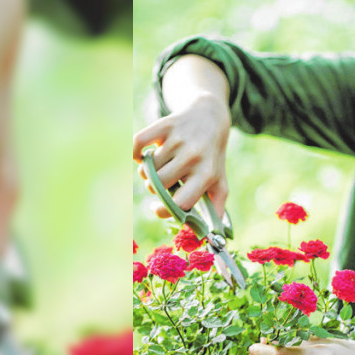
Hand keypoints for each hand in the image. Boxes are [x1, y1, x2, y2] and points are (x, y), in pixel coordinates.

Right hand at [133, 56, 231, 216]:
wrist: (210, 117)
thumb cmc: (212, 157)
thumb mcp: (220, 181)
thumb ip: (216, 209)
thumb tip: (210, 237)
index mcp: (206, 174)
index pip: (180, 202)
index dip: (164, 210)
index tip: (157, 209)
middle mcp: (193, 156)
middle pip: (158, 185)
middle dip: (154, 189)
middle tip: (160, 184)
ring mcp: (179, 140)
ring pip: (147, 167)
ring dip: (146, 172)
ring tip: (156, 168)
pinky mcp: (165, 124)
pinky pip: (137, 143)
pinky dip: (134, 152)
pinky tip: (140, 155)